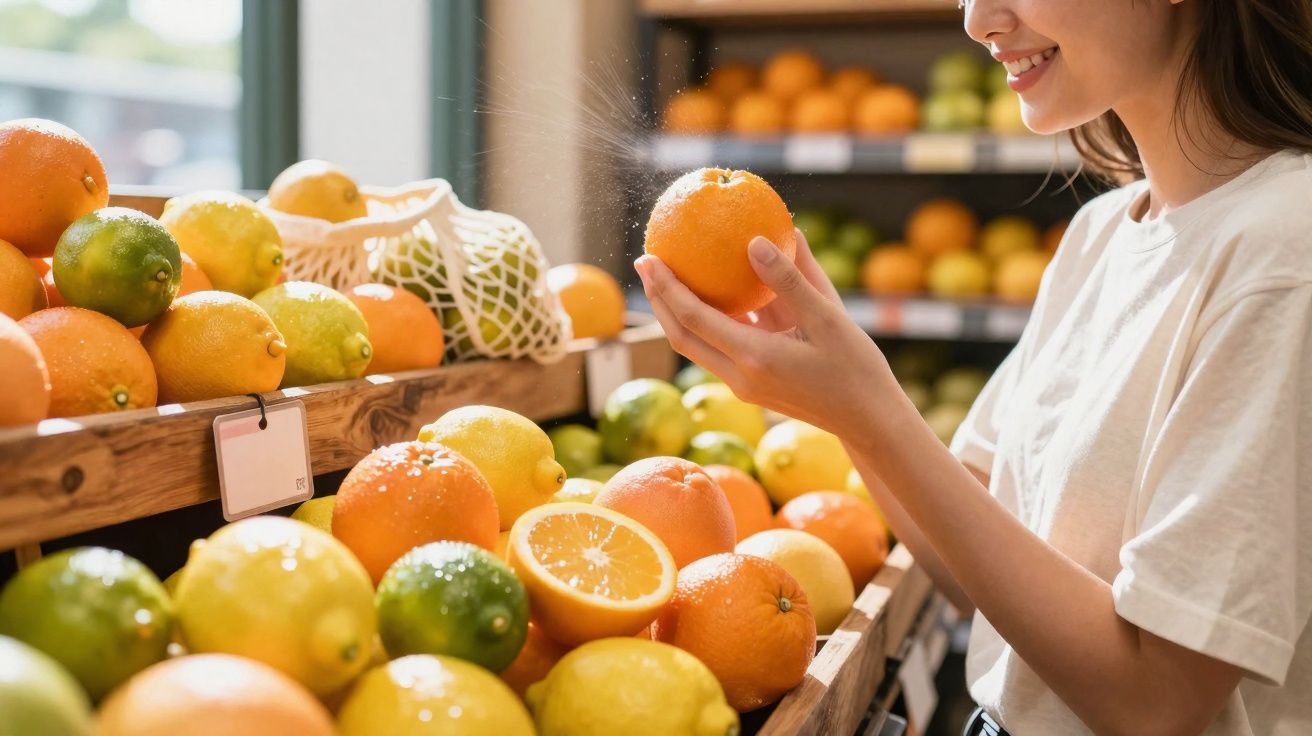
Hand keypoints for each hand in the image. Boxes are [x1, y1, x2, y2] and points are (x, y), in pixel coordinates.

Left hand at [634, 229, 898, 437]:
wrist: (867, 420)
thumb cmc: (855, 367)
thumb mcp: (829, 317)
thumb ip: (790, 280)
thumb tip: (754, 240)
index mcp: (755, 358)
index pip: (693, 319)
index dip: (667, 288)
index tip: (649, 257)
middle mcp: (740, 376)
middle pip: (680, 336)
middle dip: (658, 299)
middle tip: (644, 260)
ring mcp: (743, 384)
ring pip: (694, 346)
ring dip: (675, 313)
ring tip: (664, 275)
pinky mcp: (750, 385)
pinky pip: (717, 348)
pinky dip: (704, 322)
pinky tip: (709, 294)